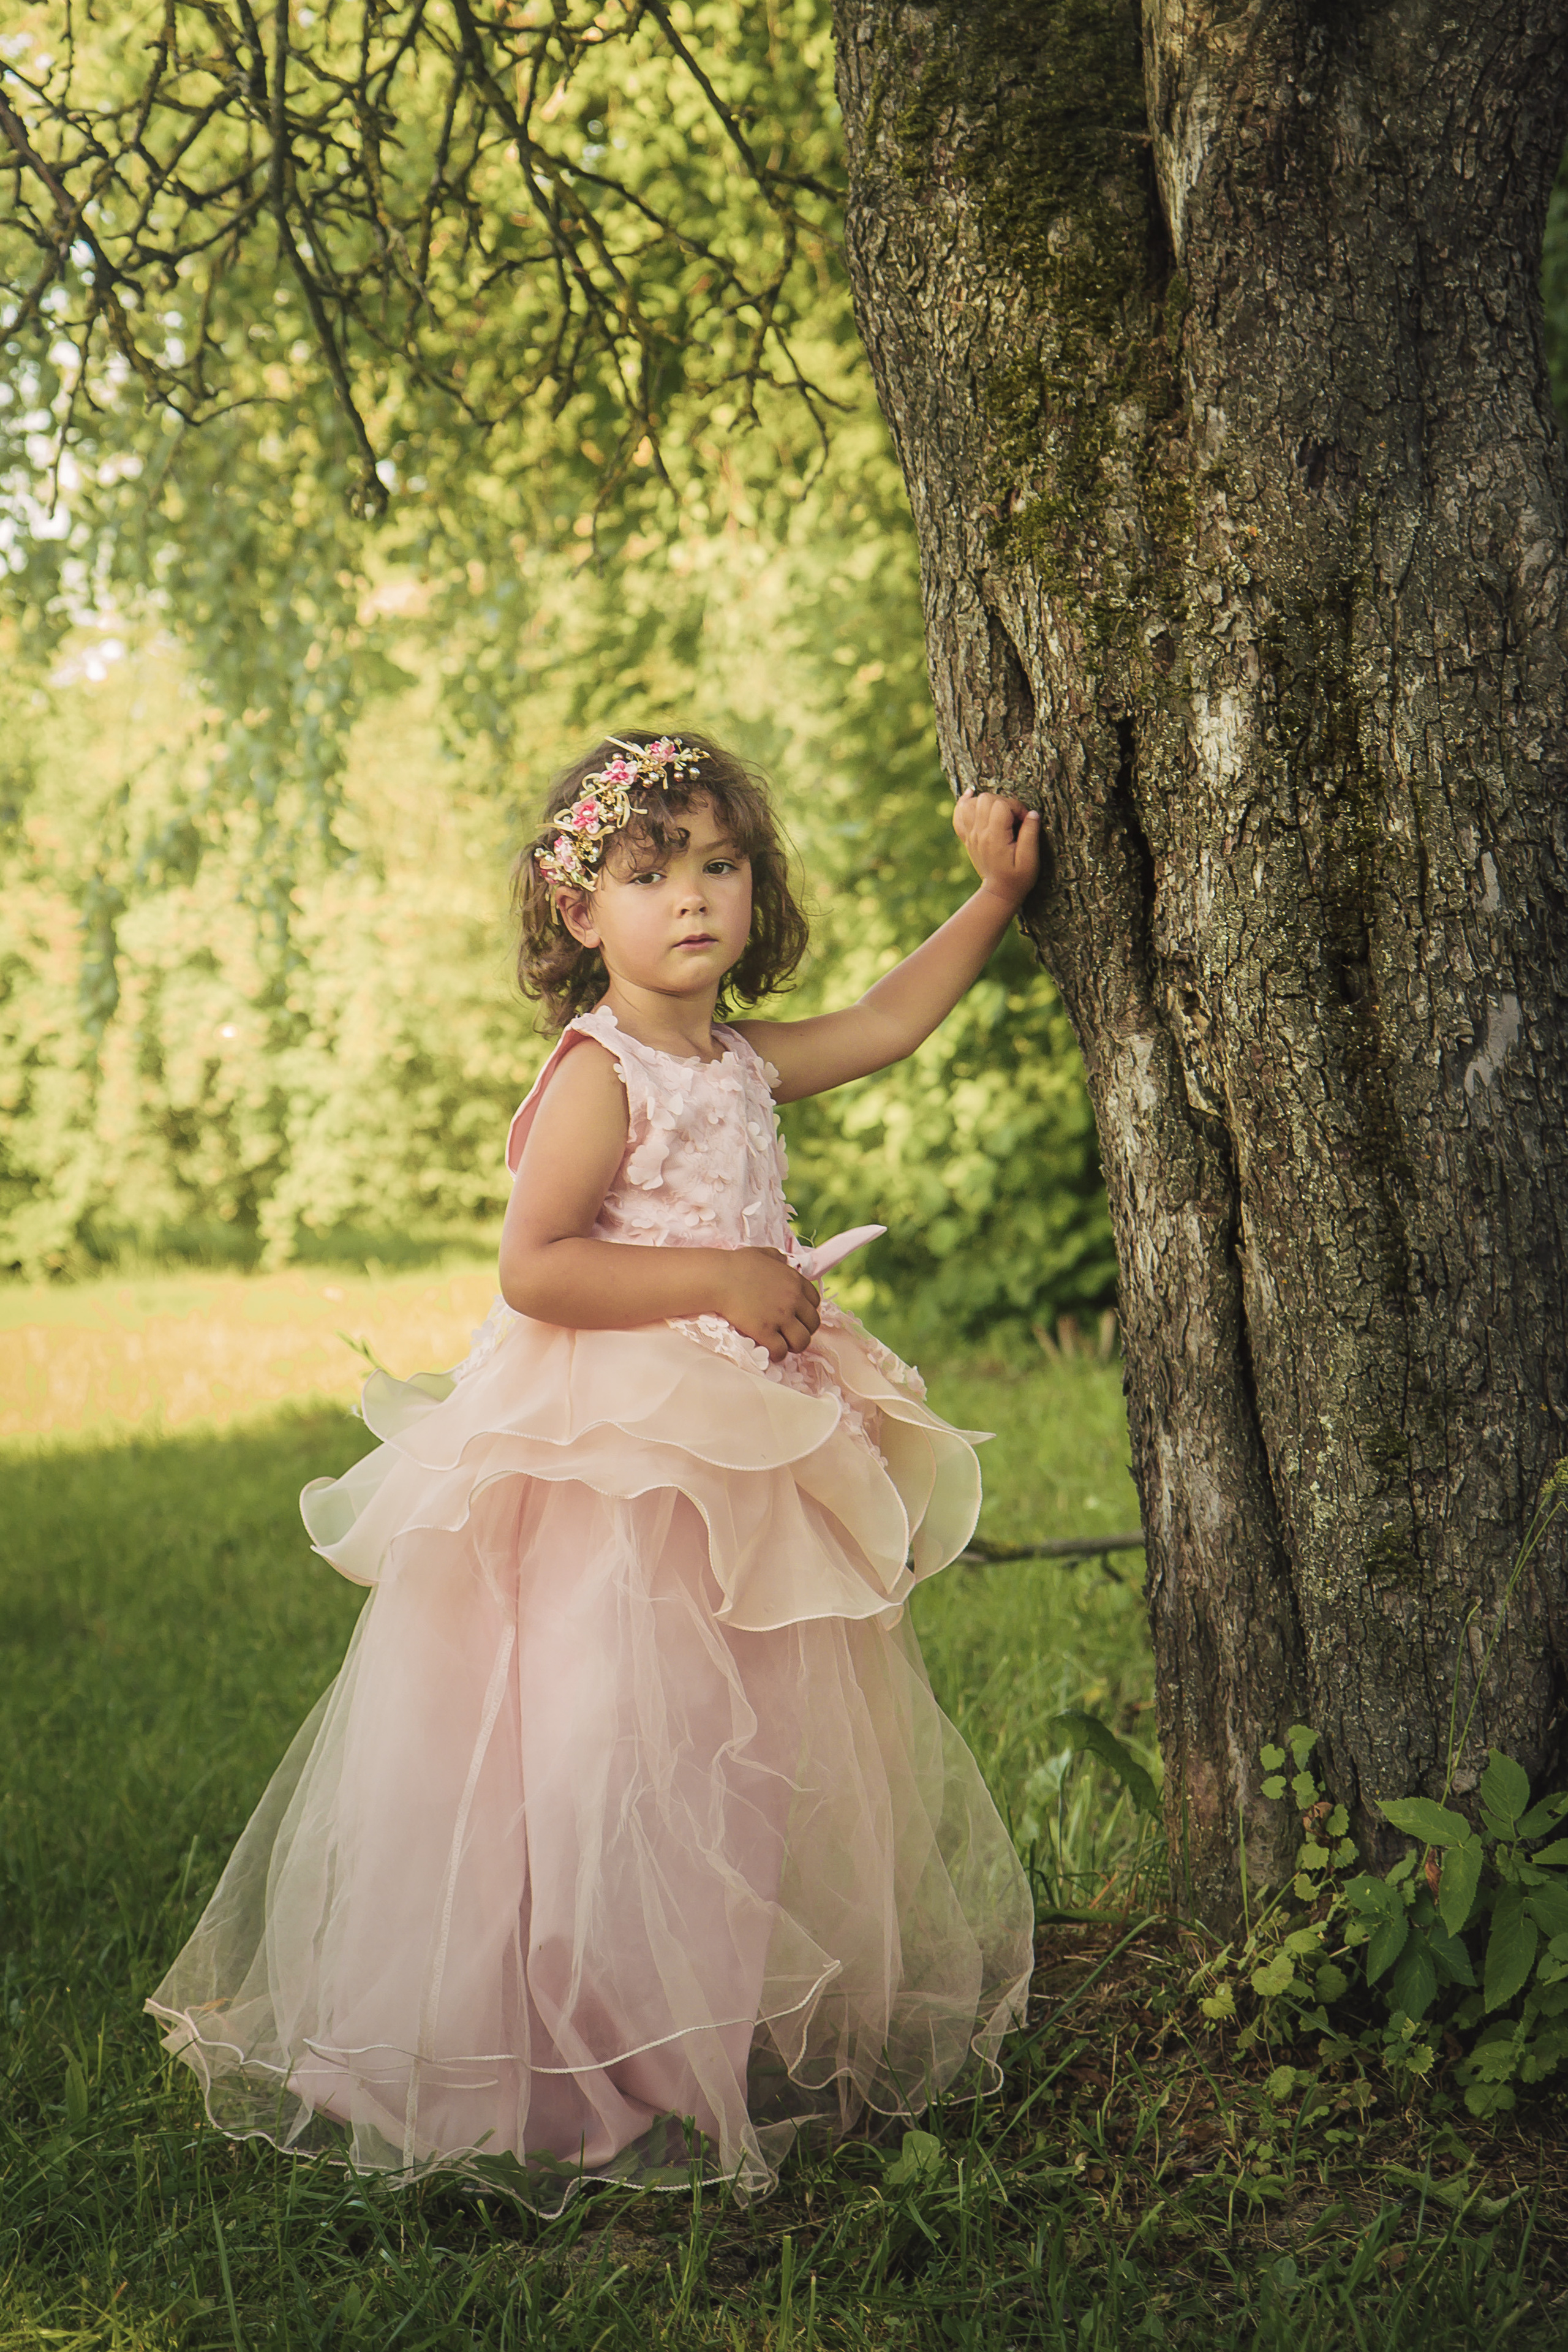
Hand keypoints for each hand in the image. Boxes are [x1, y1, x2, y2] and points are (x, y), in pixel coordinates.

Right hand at [715, 1247, 821, 1361]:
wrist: (717, 1278)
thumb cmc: (735, 1265)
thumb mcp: (762, 1254)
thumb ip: (776, 1258)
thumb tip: (782, 1259)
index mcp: (794, 1281)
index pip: (815, 1301)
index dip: (806, 1311)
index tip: (797, 1316)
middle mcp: (793, 1299)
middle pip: (813, 1323)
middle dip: (804, 1329)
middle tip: (790, 1332)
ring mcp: (781, 1317)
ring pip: (802, 1341)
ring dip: (794, 1345)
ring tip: (783, 1344)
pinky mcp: (765, 1331)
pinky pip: (781, 1350)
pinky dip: (777, 1354)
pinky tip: (770, 1351)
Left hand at [953, 787, 1040, 910]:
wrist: (999, 892)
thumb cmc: (1018, 878)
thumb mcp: (1030, 860)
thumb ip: (1031, 835)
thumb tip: (1032, 813)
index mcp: (994, 838)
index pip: (1001, 805)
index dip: (1017, 807)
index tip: (1025, 820)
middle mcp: (979, 833)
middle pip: (985, 799)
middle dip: (1003, 802)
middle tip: (1014, 819)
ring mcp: (971, 835)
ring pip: (971, 803)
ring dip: (986, 802)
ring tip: (999, 812)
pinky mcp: (968, 837)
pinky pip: (959, 814)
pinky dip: (964, 803)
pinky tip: (971, 795)